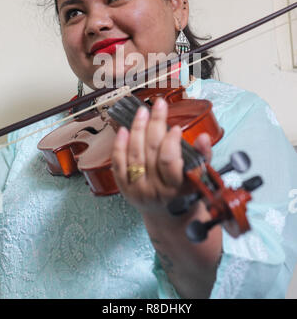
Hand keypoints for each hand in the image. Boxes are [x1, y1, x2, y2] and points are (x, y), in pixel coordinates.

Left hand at [111, 97, 211, 215]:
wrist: (168, 214)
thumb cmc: (185, 191)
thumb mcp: (199, 175)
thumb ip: (203, 155)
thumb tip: (203, 137)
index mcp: (175, 188)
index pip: (168, 160)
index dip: (171, 141)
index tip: (175, 128)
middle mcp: (154, 190)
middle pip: (151, 151)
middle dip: (155, 124)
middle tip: (159, 105)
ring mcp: (137, 189)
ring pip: (134, 154)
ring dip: (137, 129)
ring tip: (142, 112)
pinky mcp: (124, 188)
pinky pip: (118, 164)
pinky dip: (119, 145)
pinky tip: (124, 129)